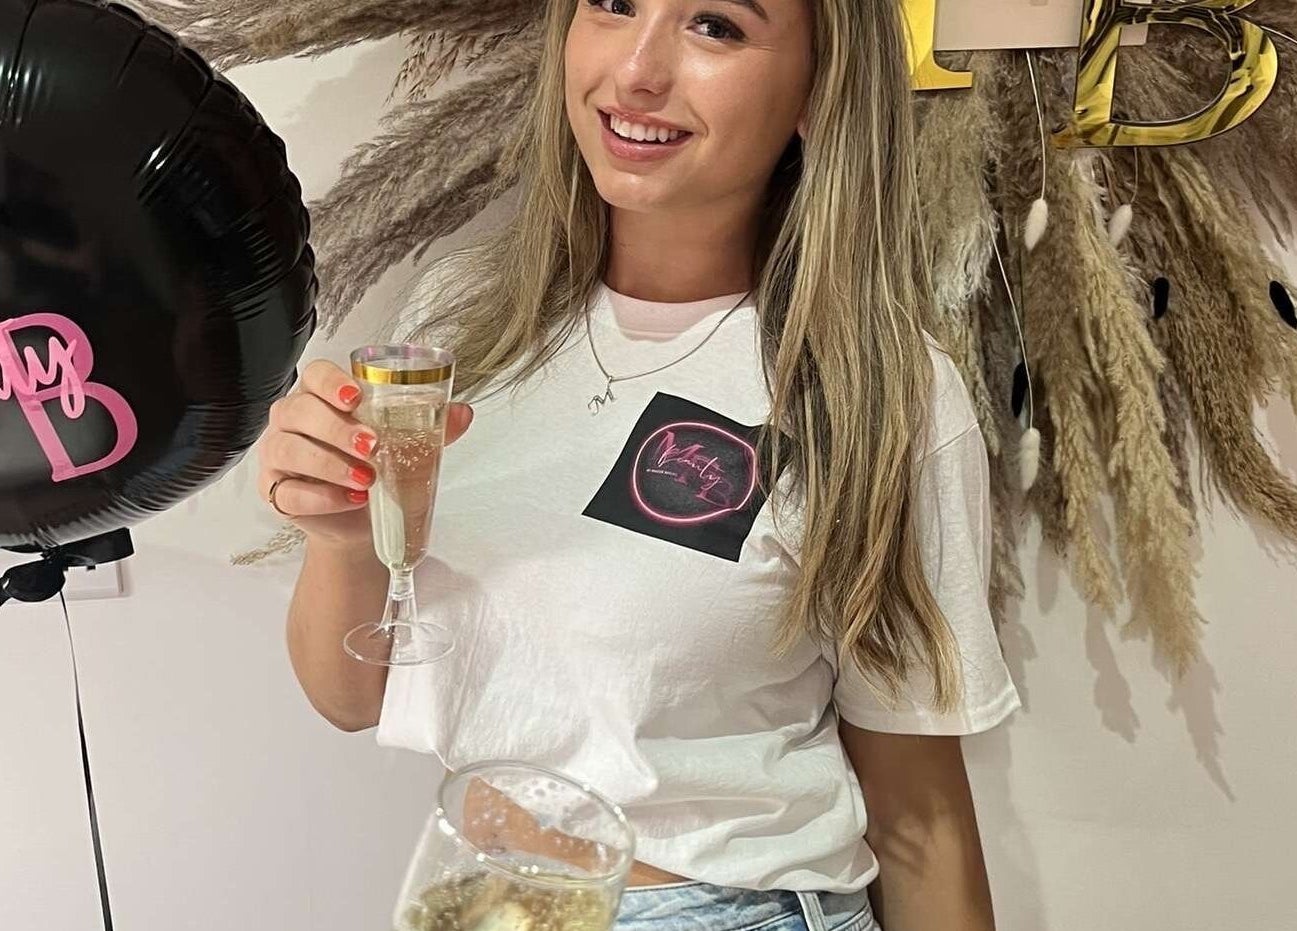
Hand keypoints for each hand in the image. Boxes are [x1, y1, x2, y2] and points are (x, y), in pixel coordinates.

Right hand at [257, 360, 473, 545]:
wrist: (366, 525)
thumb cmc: (381, 474)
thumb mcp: (409, 449)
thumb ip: (432, 428)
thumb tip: (462, 413)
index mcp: (323, 397)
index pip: (315, 374)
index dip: (331, 382)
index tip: (355, 397)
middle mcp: (293, 420)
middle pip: (298, 409)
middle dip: (336, 428)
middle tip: (371, 446)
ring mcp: (279, 454)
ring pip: (288, 447)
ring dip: (329, 463)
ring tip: (367, 479)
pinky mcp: (275, 491)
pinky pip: (287, 491)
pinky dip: (321, 498)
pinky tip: (350, 501)